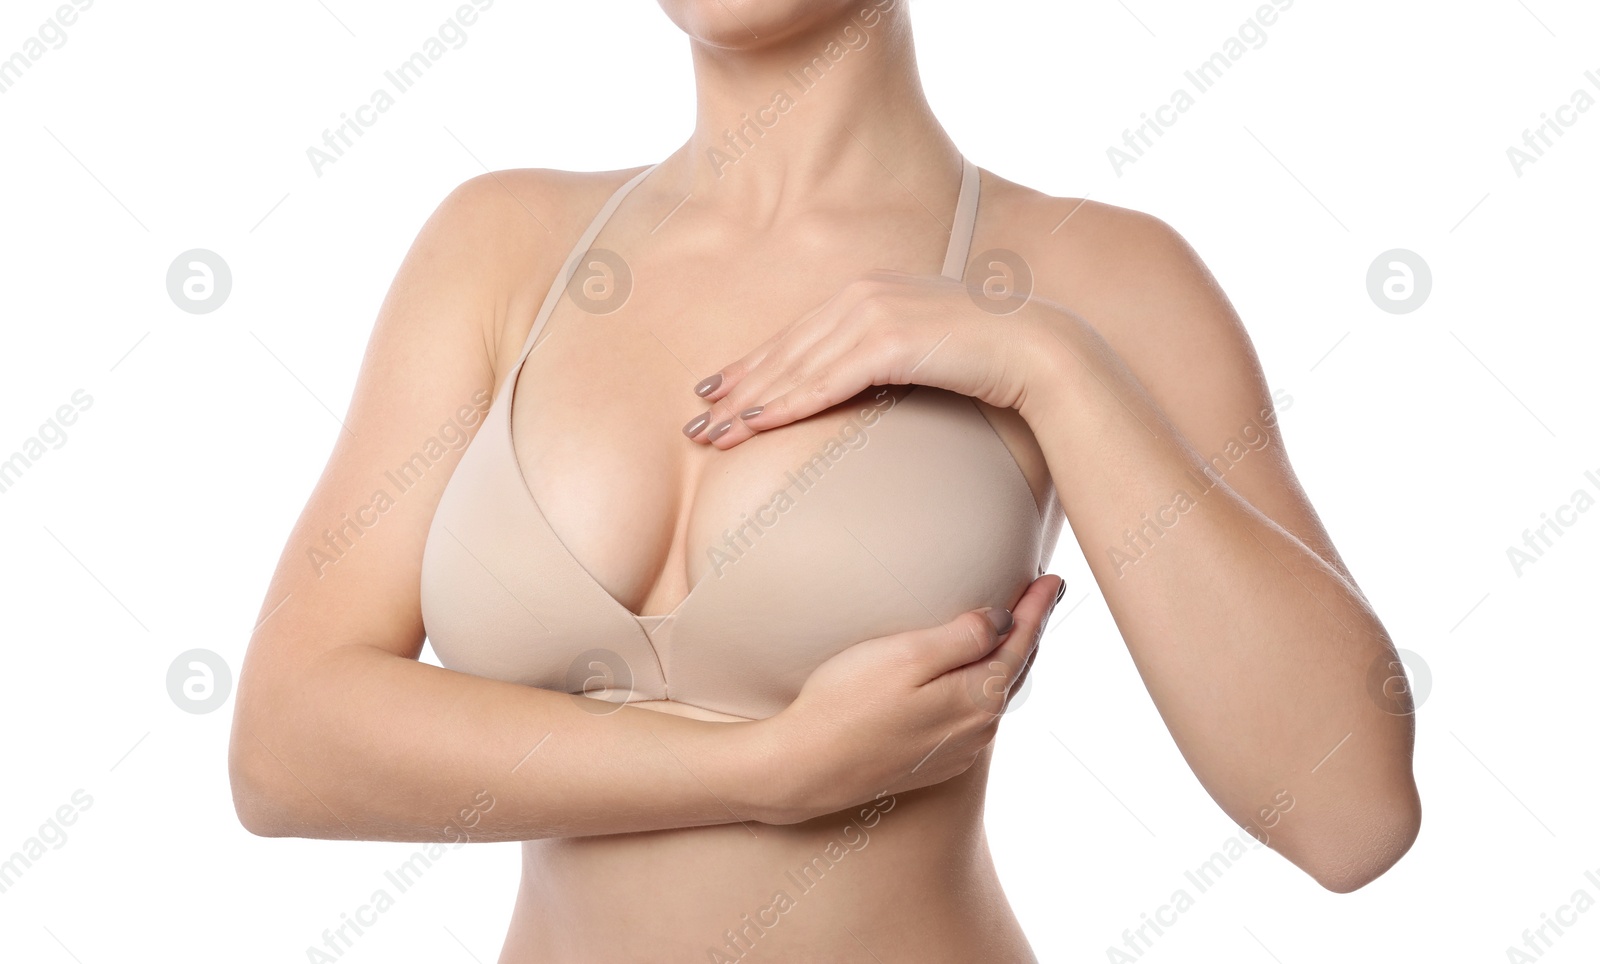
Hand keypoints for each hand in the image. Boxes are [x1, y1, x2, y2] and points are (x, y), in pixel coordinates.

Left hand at [684, 270, 1043, 448]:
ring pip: (794, 368)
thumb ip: (888, 359)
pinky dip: (785, 405)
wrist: (1039, 350)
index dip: (752, 366)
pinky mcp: (889, 340)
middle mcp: (863, 294)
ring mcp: (874, 313)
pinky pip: (824, 381)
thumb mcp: (926, 351)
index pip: (796, 336)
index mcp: (869, 290)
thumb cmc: (988, 359)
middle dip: (735, 389)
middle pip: (784, 351)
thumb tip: (864, 387)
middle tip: (694, 422)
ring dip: (747, 405)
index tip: (715, 392)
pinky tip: (755, 426)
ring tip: (710, 435)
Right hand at [753, 572, 1064, 823]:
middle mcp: (978, 728)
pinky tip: (978, 677)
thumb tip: (1002, 620)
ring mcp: (958, 749)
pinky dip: (984, 686)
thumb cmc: (847, 703)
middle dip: (1030, 630)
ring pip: (995, 693)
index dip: (1036, 608)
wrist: (806, 768)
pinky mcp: (934, 762)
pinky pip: (974, 715)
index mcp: (977, 697)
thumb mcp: (906, 655)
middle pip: (1014, 668)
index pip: (1020, 642)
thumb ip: (962, 637)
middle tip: (1044, 596)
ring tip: (1018, 630)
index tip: (1052, 579)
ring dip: (1009, 659)